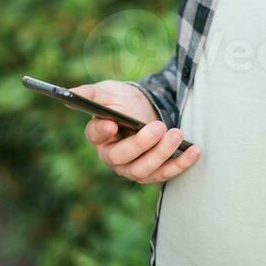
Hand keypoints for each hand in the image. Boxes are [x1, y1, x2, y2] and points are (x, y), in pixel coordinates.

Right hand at [68, 80, 200, 183]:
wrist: (143, 109)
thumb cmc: (122, 100)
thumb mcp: (107, 91)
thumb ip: (91, 93)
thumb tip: (70, 93)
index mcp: (98, 135)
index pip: (95, 135)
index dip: (102, 130)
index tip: (112, 122)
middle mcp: (112, 156)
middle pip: (122, 158)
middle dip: (141, 144)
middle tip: (159, 127)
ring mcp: (132, 168)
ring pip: (143, 170)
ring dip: (162, 154)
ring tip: (177, 134)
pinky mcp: (152, 172)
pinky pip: (165, 173)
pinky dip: (181, 164)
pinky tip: (195, 150)